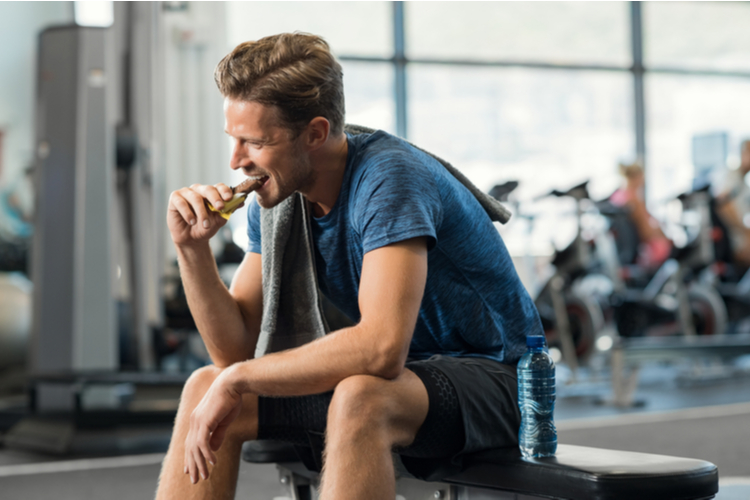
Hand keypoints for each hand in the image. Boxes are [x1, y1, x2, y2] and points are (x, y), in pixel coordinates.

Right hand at [167, 183, 237, 245]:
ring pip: (195, 198)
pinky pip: (181, 202)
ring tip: (205, 224)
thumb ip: (228, 211)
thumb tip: (241, 202)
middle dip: (215, 198)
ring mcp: (186, 193)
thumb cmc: (205, 227)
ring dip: (202, 212)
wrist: (192, 239)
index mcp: (211, 193)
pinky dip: (188, 213)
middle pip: (208, 189)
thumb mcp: (219, 220)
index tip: (229, 199)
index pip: (219, 186)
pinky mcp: (175, 198)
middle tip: (220, 208)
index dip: (225, 191)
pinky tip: (192, 221)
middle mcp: (199, 190)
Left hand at [183, 368, 242, 483]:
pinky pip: (203, 443)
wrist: (232, 383)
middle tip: (195, 480)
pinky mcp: (204, 421)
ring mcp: (198, 421)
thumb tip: (213, 449)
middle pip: (190, 448)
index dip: (190, 457)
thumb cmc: (230, 399)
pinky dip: (207, 454)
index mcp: (198, 419)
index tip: (190, 470)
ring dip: (200, 464)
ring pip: (195, 448)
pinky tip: (213, 462)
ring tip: (204, 476)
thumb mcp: (224, 421)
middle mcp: (194, 421)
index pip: (190, 442)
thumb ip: (217, 435)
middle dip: (193, 465)